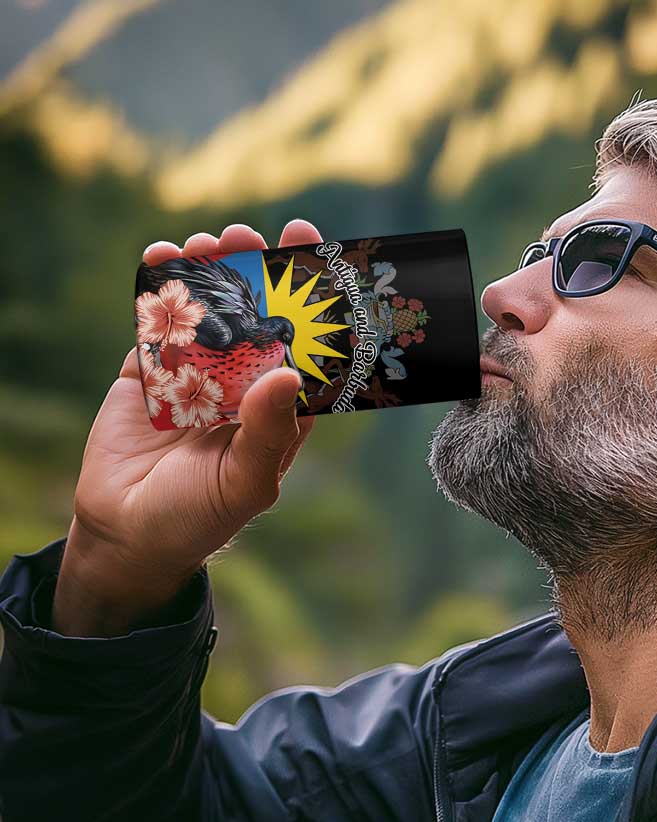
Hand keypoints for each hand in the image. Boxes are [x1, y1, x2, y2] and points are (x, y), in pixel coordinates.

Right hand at [53, 220, 323, 634]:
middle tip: (251, 236)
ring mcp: (196, 374)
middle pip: (256, 317)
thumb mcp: (245, 482)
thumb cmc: (200, 517)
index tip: (313, 256)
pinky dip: (158, 288)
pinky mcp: (150, 371)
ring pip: (209, 311)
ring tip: (209, 242)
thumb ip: (269, 431)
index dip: (310, 303)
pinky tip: (162, 257)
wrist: (127, 534)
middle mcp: (243, 384)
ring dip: (209, 271)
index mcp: (279, 408)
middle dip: (256, 273)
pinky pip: (158, 323)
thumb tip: (289, 373)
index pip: (304, 346)